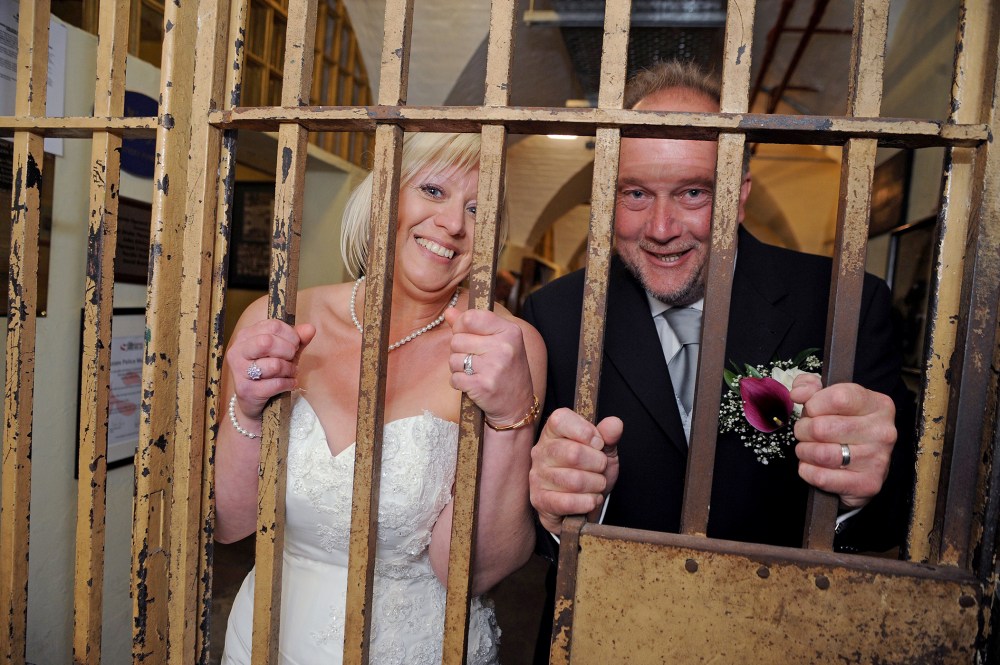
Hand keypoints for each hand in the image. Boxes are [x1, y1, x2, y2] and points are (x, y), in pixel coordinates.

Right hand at [225, 319, 315, 419]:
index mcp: (246, 336)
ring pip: (274, 365)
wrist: (254, 401)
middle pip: (268, 342)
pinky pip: (276, 383)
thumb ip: (297, 339)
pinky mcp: (246, 390)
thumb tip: (310, 328)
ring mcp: (239, 371)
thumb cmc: (269, 371)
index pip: (273, 325)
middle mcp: (238, 351)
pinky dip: (289, 383)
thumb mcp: (284, 352)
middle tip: (292, 358)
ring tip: (290, 372)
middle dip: (288, 350)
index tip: (295, 344)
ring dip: (290, 370)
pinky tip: (289, 384)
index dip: (291, 334)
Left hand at [444, 307, 534, 425]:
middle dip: (459, 351)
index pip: (471, 317)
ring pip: (453, 359)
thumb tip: (449, 312)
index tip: (466, 334)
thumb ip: (473, 325)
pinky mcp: (483, 386)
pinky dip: (458, 383)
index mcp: (509, 331)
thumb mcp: (498, 342)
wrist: (517, 405)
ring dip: (458, 368)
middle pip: (457, 340)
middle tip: (474, 360)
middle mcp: (504, 347)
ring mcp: (494, 367)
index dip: (461, 326)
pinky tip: (472, 384)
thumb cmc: (506, 370)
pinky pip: (454, 378)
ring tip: (474, 372)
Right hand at [528, 409, 622, 534]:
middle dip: (598, 463)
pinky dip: (587, 502)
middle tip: (601, 468)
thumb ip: (608, 434)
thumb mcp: (603, 449)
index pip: (561, 420)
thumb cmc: (590, 470)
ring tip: (597, 485)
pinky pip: (568, 502)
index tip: (598, 444)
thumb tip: (615, 424)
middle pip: (573, 453)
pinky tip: (590, 499)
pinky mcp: (540, 500)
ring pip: (575, 481)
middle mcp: (541, 451)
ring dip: (596, 485)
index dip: (586, 432)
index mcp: (553, 432)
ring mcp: (537, 476)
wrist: (582, 504)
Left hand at [790, 374, 895, 508]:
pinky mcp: (868, 484)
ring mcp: (878, 460)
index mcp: (878, 404)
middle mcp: (883, 432)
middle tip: (806, 432)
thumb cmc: (843, 426)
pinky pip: (822, 477)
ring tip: (807, 448)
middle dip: (803, 430)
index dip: (814, 404)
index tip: (812, 410)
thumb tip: (798, 393)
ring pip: (821, 454)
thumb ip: (810, 386)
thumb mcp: (828, 398)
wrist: (862, 465)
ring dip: (804, 451)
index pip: (838, 398)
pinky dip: (808, 471)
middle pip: (822, 428)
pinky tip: (812, 465)